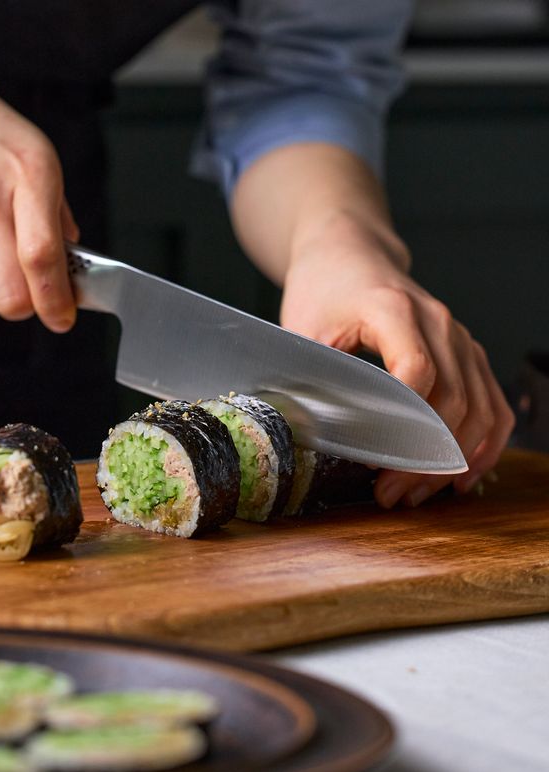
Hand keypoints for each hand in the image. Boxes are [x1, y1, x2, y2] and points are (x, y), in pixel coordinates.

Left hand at [281, 219, 514, 507]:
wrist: (349, 255)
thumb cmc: (323, 290)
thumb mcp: (301, 328)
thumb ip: (307, 375)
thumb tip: (303, 432)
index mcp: (394, 308)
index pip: (417, 371)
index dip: (403, 421)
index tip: (378, 461)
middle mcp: (438, 321)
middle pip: (453, 398)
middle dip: (423, 456)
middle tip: (390, 494)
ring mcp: (459, 337)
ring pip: (480, 407)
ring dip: (454, 460)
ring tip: (418, 494)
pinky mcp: (466, 353)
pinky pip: (492, 403)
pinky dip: (484, 443)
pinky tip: (462, 475)